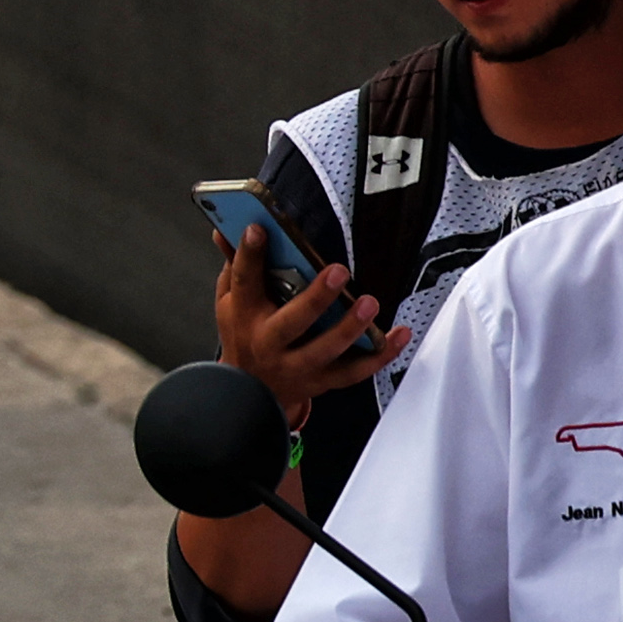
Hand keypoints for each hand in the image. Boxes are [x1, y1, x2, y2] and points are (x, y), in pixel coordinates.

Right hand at [212, 240, 396, 422]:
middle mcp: (269, 342)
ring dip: (350, 328)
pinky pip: (355, 371)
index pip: (245, 282)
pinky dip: (381, 355)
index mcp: (245, 315)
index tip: (258, 229)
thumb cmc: (244, 336)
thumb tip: (223, 228)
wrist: (251, 392)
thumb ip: (234, 266)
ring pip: (326, 351)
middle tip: (338, 272)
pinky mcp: (322, 380)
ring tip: (369, 304)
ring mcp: (297, 364)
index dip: (250, 255)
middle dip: (316, 297)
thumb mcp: (230, 302)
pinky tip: (399, 335)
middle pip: (293, 321)